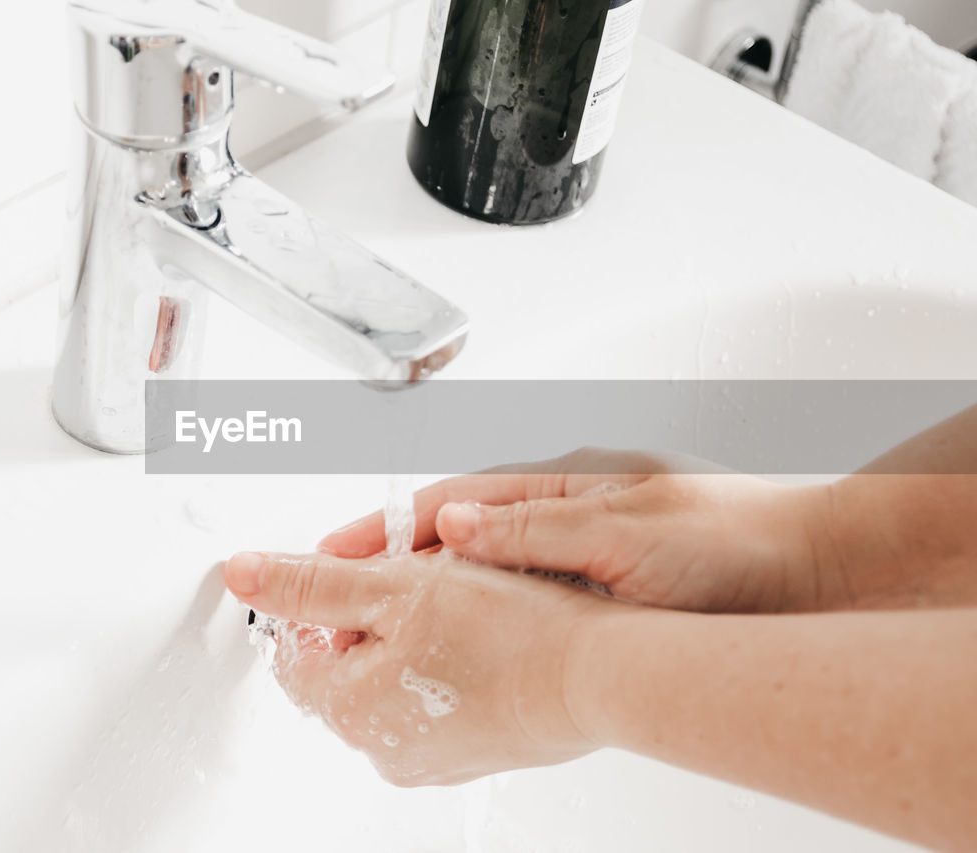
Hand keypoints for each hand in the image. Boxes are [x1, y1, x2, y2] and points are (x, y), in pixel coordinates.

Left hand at [221, 549, 605, 785]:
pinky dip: (447, 663)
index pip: (293, 649)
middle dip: (370, 614)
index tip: (359, 570)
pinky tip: (484, 636)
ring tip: (457, 603)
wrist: (598, 676)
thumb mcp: (391, 587)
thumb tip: (245, 573)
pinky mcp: (473, 751)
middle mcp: (382, 748)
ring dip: (411, 635)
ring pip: (393, 678)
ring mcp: (431, 758)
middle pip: (344, 664)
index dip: (319, 597)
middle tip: (417, 579)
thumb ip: (310, 583)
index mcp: (348, 709)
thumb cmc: (508, 633)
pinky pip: (437, 697)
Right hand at [319, 448, 841, 613]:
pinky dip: (477, 612)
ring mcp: (577, 551)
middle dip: (391, 559)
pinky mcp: (597, 589)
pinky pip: (518, 598)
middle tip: (338, 594)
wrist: (812, 572)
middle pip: (455, 534)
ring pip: (482, 568)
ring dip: (429, 588)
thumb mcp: (625, 534)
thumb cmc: (736, 540)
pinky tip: (461, 637)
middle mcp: (562, 514)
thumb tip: (453, 528)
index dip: (387, 526)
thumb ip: (537, 531)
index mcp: (561, 486)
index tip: (335, 549)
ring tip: (380, 618)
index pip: (450, 502)